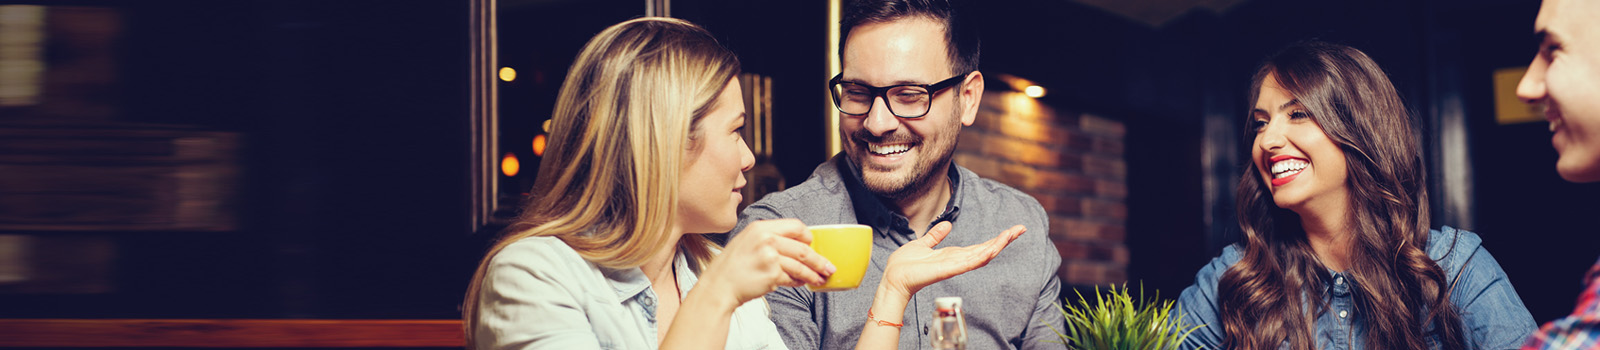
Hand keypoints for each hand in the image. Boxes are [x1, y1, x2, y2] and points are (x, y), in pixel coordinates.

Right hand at [697, 219, 838, 307]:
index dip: (808, 236)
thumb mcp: (747, 241)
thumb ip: (769, 238)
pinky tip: (802, 284)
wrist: (719, 285)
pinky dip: (799, 282)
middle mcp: (766, 239)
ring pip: (800, 265)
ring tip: (821, 279)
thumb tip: (797, 244)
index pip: (795, 226)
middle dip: (818, 259)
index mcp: (761, 227)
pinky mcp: (771, 275)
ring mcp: (769, 257)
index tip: (813, 245)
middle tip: (829, 267)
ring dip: (813, 274)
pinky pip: (792, 278)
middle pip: (802, 248)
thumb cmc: (733, 266)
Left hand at [879, 222, 1024, 298]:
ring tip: (1013, 234)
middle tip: (1021, 228)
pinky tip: (994, 248)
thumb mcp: (923, 244)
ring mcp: (955, 266)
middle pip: (987, 249)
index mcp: (953, 255)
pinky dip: (982, 255)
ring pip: (982, 255)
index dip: (996, 238)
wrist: (894, 277)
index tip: (1011, 230)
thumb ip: (935, 236)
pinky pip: (969, 262)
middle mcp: (958, 261)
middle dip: (1004, 239)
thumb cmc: (905, 264)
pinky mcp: (948, 269)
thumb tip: (947, 225)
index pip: (980, 246)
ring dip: (998, 244)